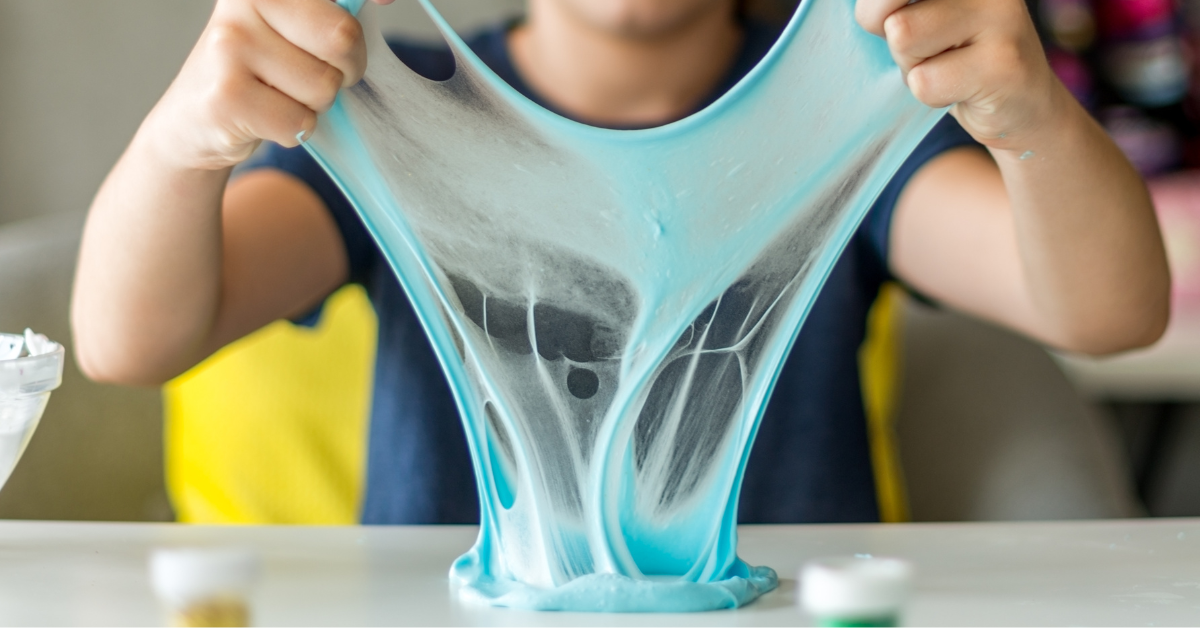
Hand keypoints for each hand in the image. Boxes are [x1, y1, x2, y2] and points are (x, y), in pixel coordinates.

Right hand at [144, 0, 390, 170]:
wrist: (193, 122)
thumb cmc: (260, 72)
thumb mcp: (291, 28)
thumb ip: (332, 13)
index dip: (368, 0)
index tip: (388, 0)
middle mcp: (243, 3)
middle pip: (343, 37)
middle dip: (344, 68)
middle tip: (314, 73)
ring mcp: (229, 46)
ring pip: (324, 86)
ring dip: (313, 105)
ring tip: (278, 96)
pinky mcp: (226, 96)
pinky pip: (300, 122)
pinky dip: (293, 131)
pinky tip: (264, 118)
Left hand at [856, 0, 1067, 151]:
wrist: (1027, 109)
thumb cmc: (959, 62)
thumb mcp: (919, 23)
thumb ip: (889, 7)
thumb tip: (877, 15)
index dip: (876, 12)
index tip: (915, 28)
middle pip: (891, 10)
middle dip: (900, 44)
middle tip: (935, 54)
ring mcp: (1000, 16)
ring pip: (903, 37)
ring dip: (915, 68)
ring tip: (949, 70)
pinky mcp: (1002, 64)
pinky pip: (924, 82)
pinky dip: (932, 96)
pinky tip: (965, 90)